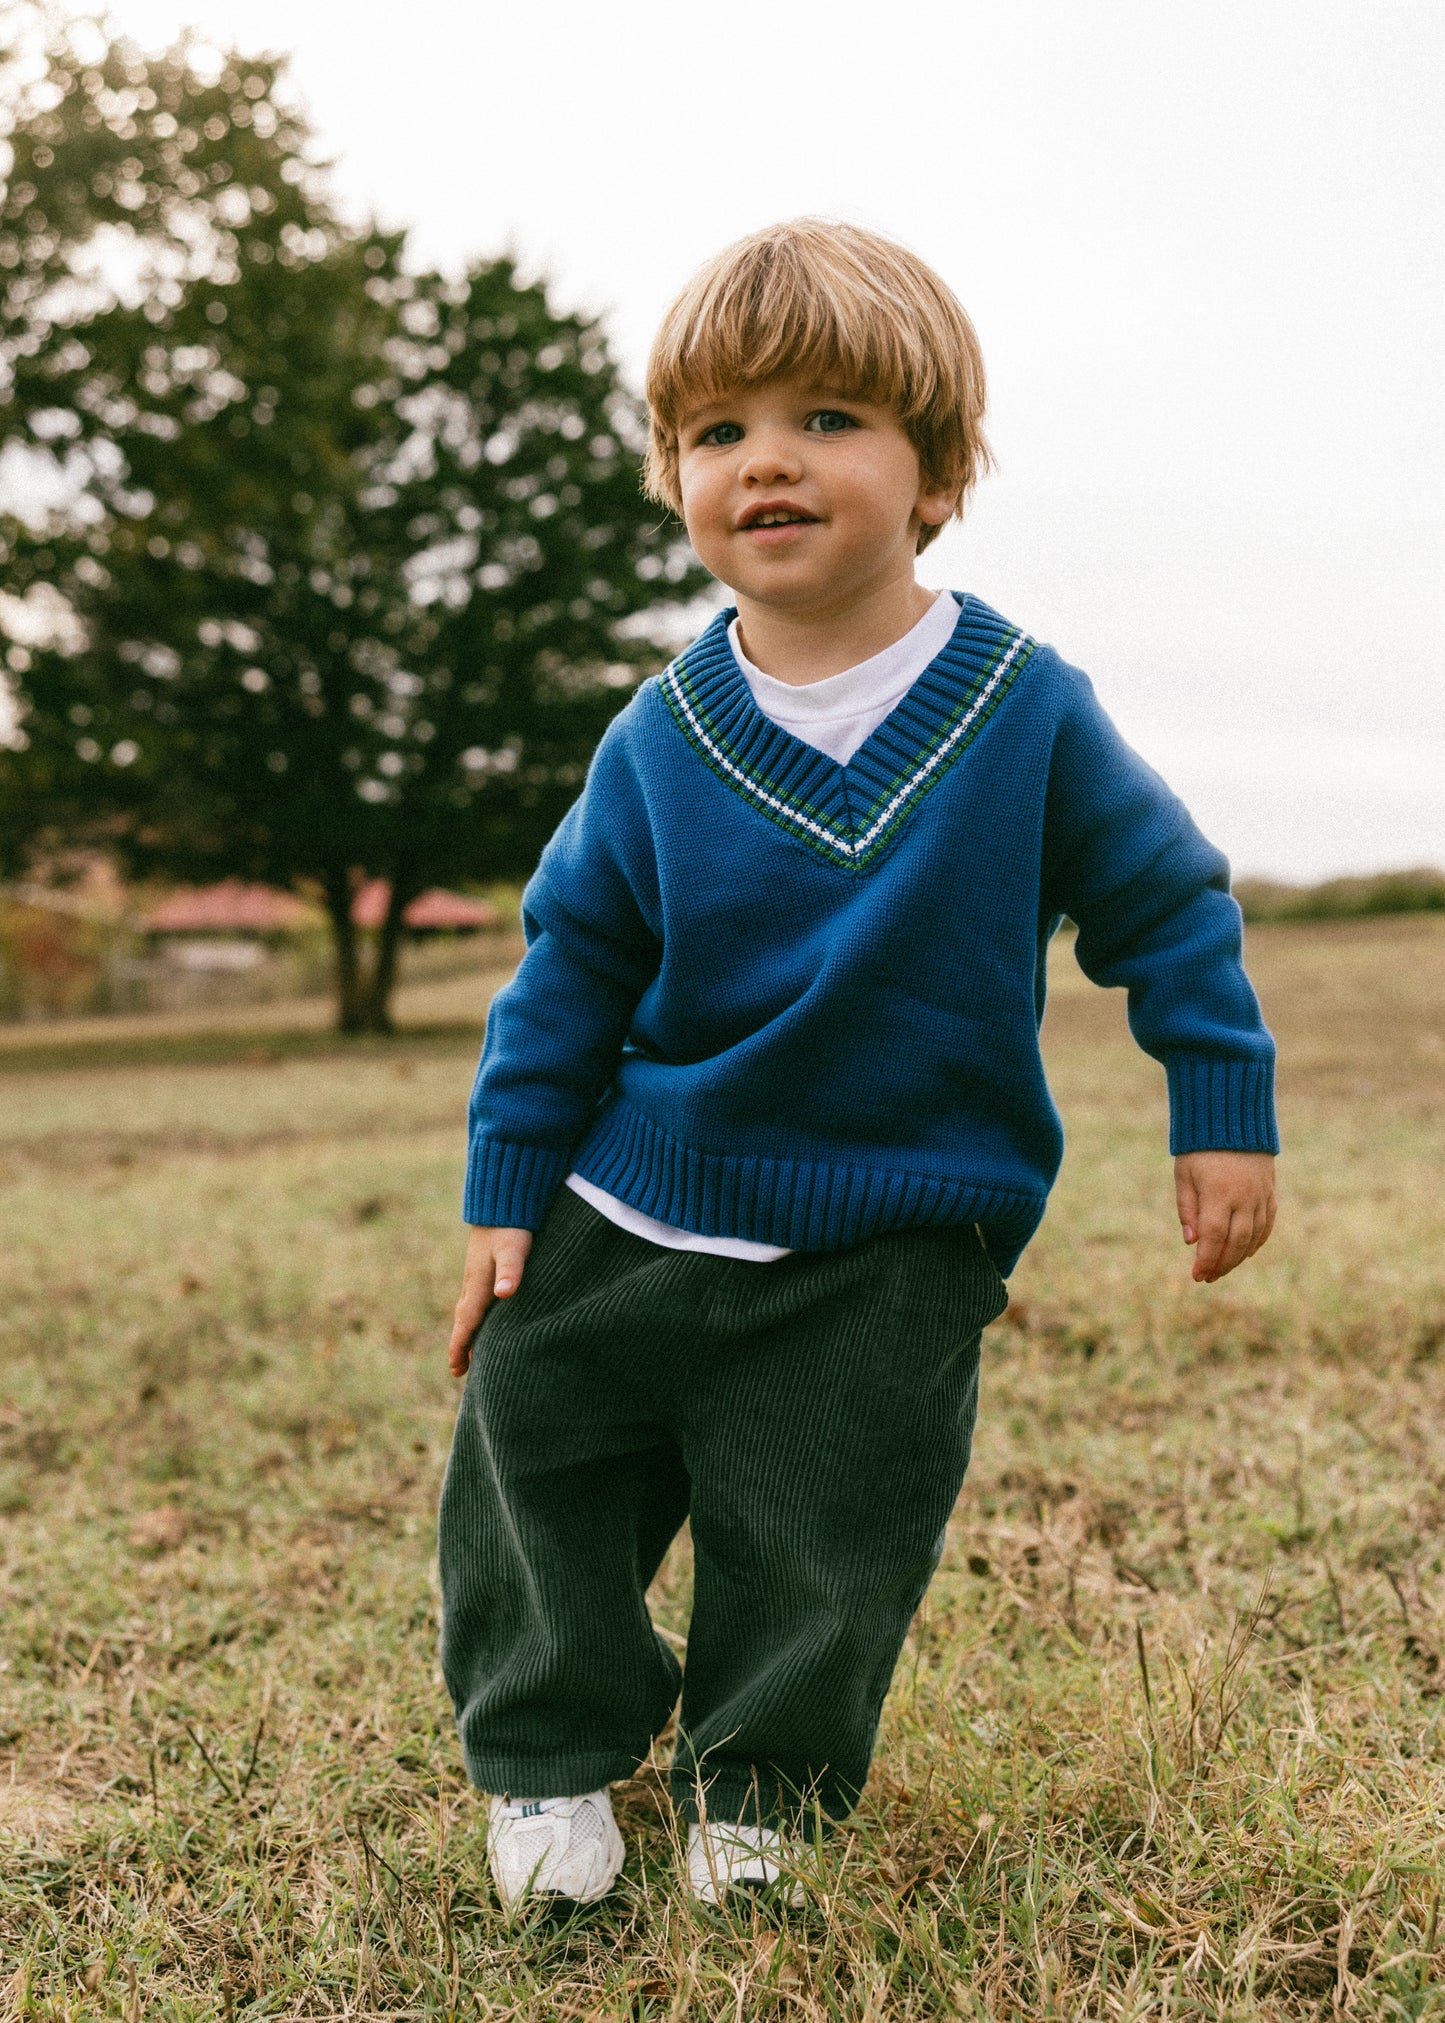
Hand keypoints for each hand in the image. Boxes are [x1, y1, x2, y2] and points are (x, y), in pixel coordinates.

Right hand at [448, 1225, 532, 1375]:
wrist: (500, 1200)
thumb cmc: (511, 1226)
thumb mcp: (513, 1248)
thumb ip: (511, 1270)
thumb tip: (504, 1293)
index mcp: (478, 1285)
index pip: (468, 1323)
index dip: (461, 1346)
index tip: (456, 1369)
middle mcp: (473, 1283)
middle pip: (465, 1320)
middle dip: (462, 1344)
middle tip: (458, 1370)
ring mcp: (477, 1274)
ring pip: (469, 1310)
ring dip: (467, 1330)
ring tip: (469, 1350)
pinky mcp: (483, 1267)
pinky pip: (475, 1299)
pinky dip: (475, 1315)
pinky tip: (483, 1315)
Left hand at [1174, 1151, 1275, 1282]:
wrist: (1232, 1116)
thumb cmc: (1200, 1148)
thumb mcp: (1184, 1174)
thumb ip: (1187, 1209)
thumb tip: (1191, 1241)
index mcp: (1219, 1192)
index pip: (1214, 1236)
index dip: (1207, 1259)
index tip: (1197, 1276)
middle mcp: (1244, 1196)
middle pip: (1236, 1242)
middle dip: (1222, 1264)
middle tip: (1208, 1277)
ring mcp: (1260, 1194)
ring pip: (1254, 1236)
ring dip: (1239, 1257)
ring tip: (1222, 1267)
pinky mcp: (1270, 1190)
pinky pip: (1268, 1223)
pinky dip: (1257, 1241)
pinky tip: (1245, 1252)